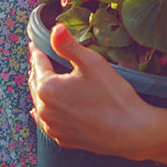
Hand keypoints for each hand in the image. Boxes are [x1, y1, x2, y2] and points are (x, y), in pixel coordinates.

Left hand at [28, 23, 158, 159]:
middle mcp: (45, 109)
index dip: (37, 51)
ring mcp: (54, 127)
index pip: (38, 64)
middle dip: (36, 70)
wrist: (131, 131)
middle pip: (35, 84)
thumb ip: (68, 45)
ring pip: (39, 103)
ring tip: (38, 80)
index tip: (34, 44)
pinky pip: (47, 123)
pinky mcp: (64, 139)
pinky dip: (43, 112)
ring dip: (39, 90)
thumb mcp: (92, 62)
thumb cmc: (113, 95)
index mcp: (48, 88)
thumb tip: (55, 27)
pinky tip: (39, 111)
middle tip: (37, 59)